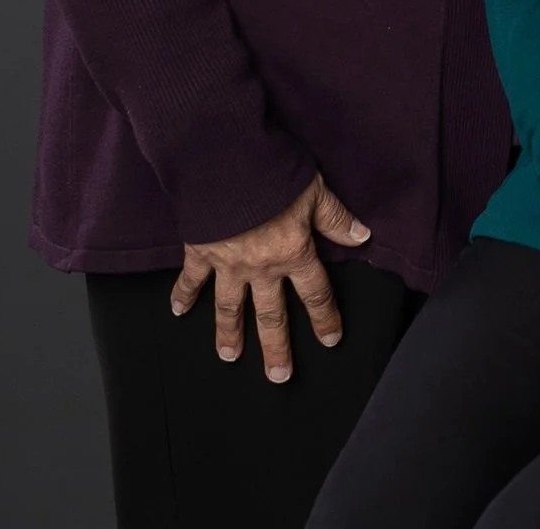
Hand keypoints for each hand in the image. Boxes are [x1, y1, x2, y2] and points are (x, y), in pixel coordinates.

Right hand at [169, 173, 369, 380]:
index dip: (325, 318)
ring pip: (230, 307)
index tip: (330, 340)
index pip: (315, 294)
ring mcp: (228, 264)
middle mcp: (262, 267)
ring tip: (230, 357)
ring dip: (230, 334)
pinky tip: (177, 312)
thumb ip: (336, 218)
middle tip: (279, 376)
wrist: (226, 164)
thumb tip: (362, 237)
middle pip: (272, 315)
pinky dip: (183, 295)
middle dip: (277, 347)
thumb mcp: (316, 192)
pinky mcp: (201, 252)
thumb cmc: (274, 174)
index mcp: (293, 253)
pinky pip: (191, 279)